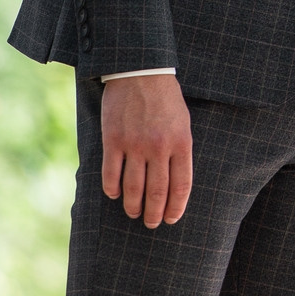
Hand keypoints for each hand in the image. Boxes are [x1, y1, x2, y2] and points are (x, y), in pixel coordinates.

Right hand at [100, 73, 192, 227]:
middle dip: (154, 213)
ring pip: (133, 188)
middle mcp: (159, 147)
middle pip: (157, 192)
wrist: (140, 71)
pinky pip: (111, 174)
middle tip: (151, 224)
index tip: (171, 219)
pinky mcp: (113, 140)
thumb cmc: (166, 98)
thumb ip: (180, 150)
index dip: (176, 207)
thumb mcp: (183, 122)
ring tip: (134, 213)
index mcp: (181, 142)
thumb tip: (176, 182)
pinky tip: (114, 195)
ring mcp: (135, 145)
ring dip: (133, 206)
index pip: (182, 185)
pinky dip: (112, 189)